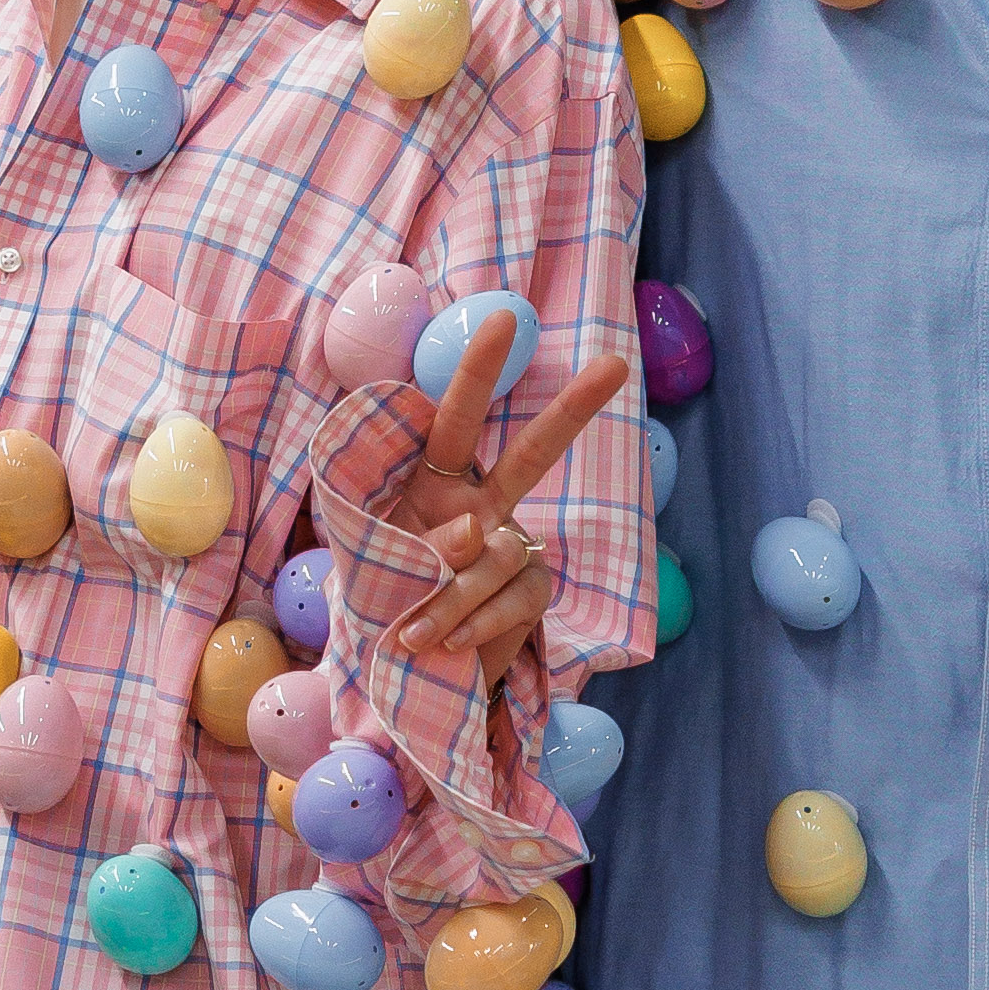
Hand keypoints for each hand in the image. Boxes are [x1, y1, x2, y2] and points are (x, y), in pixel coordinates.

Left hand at [339, 326, 627, 691]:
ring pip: (500, 553)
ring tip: (413, 635)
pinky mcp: (531, 594)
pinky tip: (450, 645)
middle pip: (532, 454)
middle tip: (614, 364)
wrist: (404, 670)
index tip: (504, 319)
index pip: (454, 419)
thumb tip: (477, 530)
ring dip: (451, 597)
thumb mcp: (374, 563)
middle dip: (572, 410)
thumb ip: (417, 541)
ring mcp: (512, 549)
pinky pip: (514, 598)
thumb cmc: (380, 600)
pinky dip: (476, 623)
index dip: (479, 371)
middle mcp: (481, 506)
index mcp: (434, 484)